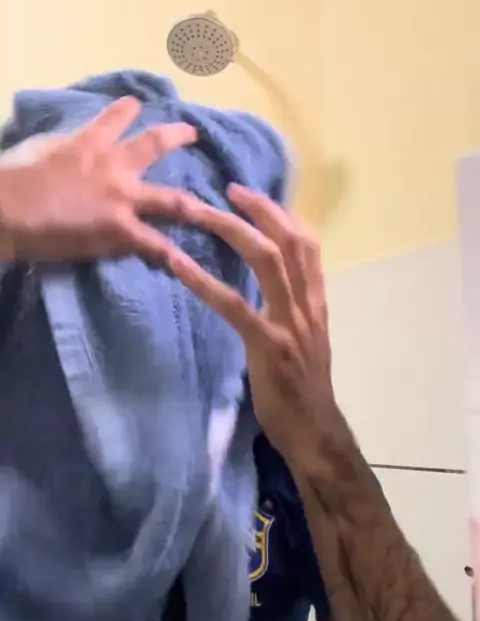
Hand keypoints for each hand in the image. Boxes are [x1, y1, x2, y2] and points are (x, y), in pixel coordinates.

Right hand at [0, 96, 195, 262]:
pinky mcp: (121, 229)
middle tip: (192, 133)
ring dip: (194, 206)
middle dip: (177, 136)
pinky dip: (171, 256)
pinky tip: (186, 265)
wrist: (9, 208)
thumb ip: (60, 148)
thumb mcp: (39, 150)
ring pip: (172, 200)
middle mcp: (114, 166)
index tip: (136, 103)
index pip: (113, 119)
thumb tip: (63, 151)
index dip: (126, 110)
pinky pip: (154, 245)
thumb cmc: (14, 178)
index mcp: (88, 143)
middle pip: (154, 144)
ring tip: (211, 211)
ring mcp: (122, 199)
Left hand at [170, 184, 335, 467]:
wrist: (314, 432)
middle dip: (258, 208)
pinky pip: (235, 304)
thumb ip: (293, 311)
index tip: (254, 195)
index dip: (283, 213)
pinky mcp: (267, 345)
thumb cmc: (304, 392)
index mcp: (315, 303)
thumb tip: (271, 288)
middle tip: (226, 188)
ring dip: (229, 229)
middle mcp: (306, 305)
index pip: (308, 244)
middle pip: (288, 239)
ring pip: (266, 260)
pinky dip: (204, 280)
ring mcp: (289, 323)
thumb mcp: (305, 342)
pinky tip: (177, 264)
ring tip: (195, 211)